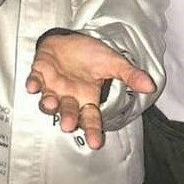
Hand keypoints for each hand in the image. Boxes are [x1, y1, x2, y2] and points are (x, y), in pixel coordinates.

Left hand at [26, 32, 155, 149]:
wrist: (70, 39)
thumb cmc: (91, 54)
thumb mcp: (113, 63)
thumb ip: (130, 75)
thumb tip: (151, 86)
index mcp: (87, 98)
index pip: (91, 118)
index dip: (93, 130)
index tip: (96, 143)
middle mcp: (69, 97)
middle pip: (67, 113)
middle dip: (67, 119)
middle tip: (68, 125)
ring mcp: (52, 87)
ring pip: (48, 102)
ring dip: (49, 104)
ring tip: (52, 103)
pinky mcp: (39, 74)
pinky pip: (34, 82)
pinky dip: (32, 84)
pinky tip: (33, 86)